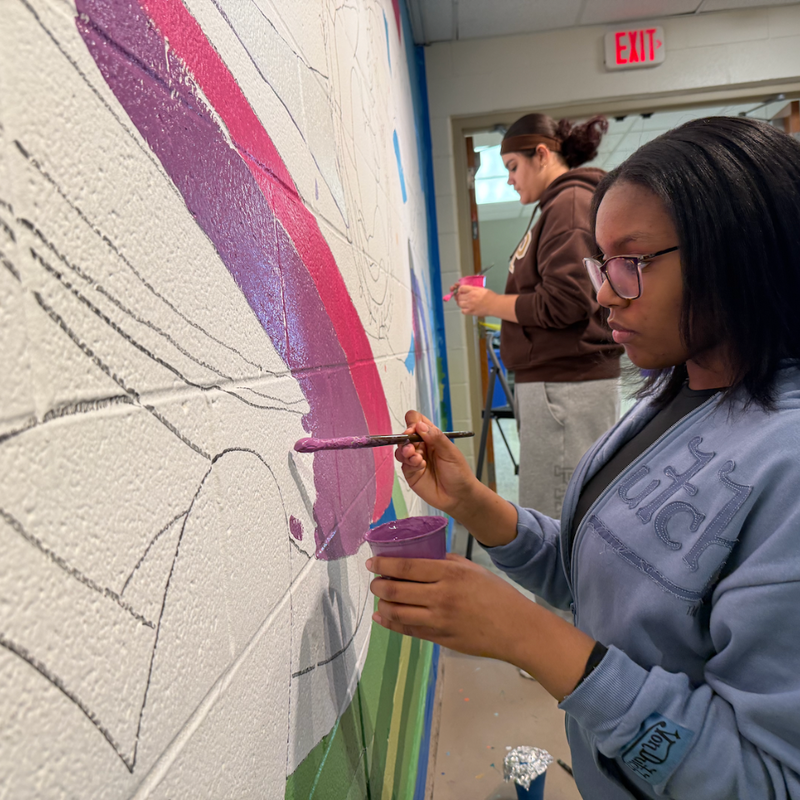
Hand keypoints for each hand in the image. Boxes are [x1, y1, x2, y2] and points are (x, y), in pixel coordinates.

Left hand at [367, 553, 524, 659]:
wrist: (516, 629)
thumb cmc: (497, 595)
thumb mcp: (473, 569)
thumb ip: (447, 562)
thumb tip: (423, 557)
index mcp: (449, 573)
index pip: (406, 567)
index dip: (384, 564)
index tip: (371, 562)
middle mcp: (441, 596)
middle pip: (397, 589)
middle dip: (378, 584)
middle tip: (374, 580)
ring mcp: (439, 620)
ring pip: (398, 612)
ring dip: (382, 603)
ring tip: (379, 596)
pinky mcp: (440, 639)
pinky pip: (408, 630)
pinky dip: (390, 623)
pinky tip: (382, 616)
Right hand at [396, 411, 478, 515]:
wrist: (458, 496)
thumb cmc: (459, 473)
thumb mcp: (450, 452)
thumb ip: (435, 437)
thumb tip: (420, 425)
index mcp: (432, 437)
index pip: (417, 422)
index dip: (413, 423)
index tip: (415, 429)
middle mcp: (422, 446)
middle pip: (406, 435)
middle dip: (406, 437)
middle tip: (412, 444)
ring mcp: (415, 459)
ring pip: (401, 449)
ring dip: (405, 450)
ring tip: (414, 456)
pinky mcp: (411, 473)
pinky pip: (404, 463)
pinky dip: (409, 462)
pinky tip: (419, 465)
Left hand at [455, 285, 494, 315]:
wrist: (495, 305)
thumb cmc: (490, 296)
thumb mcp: (481, 289)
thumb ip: (473, 289)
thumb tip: (466, 290)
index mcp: (473, 290)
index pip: (461, 288)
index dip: (460, 290)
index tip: (461, 291)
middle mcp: (470, 297)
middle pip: (459, 296)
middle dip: (460, 296)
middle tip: (462, 297)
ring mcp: (470, 305)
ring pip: (459, 303)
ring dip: (460, 303)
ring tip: (464, 303)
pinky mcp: (471, 311)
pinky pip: (462, 311)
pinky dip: (463, 309)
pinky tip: (467, 308)